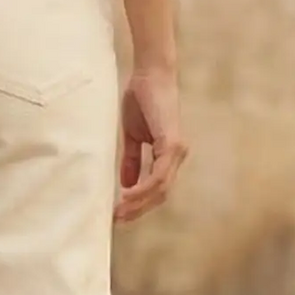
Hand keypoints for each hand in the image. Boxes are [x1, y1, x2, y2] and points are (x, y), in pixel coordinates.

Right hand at [116, 65, 187, 223]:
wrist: (150, 74)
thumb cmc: (142, 99)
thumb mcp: (133, 136)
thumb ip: (132, 160)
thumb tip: (126, 185)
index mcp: (168, 155)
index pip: (157, 189)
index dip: (140, 203)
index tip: (119, 214)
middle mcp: (177, 156)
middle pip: (161, 195)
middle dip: (138, 210)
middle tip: (117, 220)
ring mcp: (177, 151)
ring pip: (161, 189)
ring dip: (139, 203)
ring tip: (119, 211)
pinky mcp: (172, 144)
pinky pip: (159, 174)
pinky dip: (143, 187)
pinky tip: (127, 194)